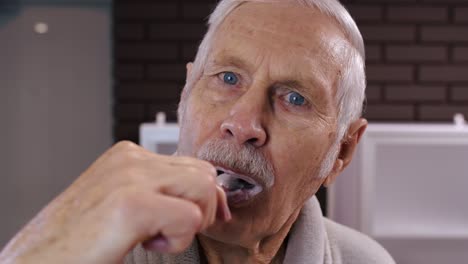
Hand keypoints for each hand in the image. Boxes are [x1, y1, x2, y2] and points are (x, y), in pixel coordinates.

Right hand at [0, 141, 230, 263]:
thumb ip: (160, 190)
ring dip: (191, 222)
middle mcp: (131, 159)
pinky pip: (190, 218)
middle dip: (202, 208)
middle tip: (169, 231)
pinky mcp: (132, 205)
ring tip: (155, 236)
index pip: (193, 164)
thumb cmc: (80, 239)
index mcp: (128, 157)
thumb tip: (210, 195)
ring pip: (205, 189)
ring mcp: (130, 178)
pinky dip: (178, 240)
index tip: (193, 221)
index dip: (201, 198)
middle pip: (204, 174)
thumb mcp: (124, 202)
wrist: (37, 261)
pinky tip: (146, 244)